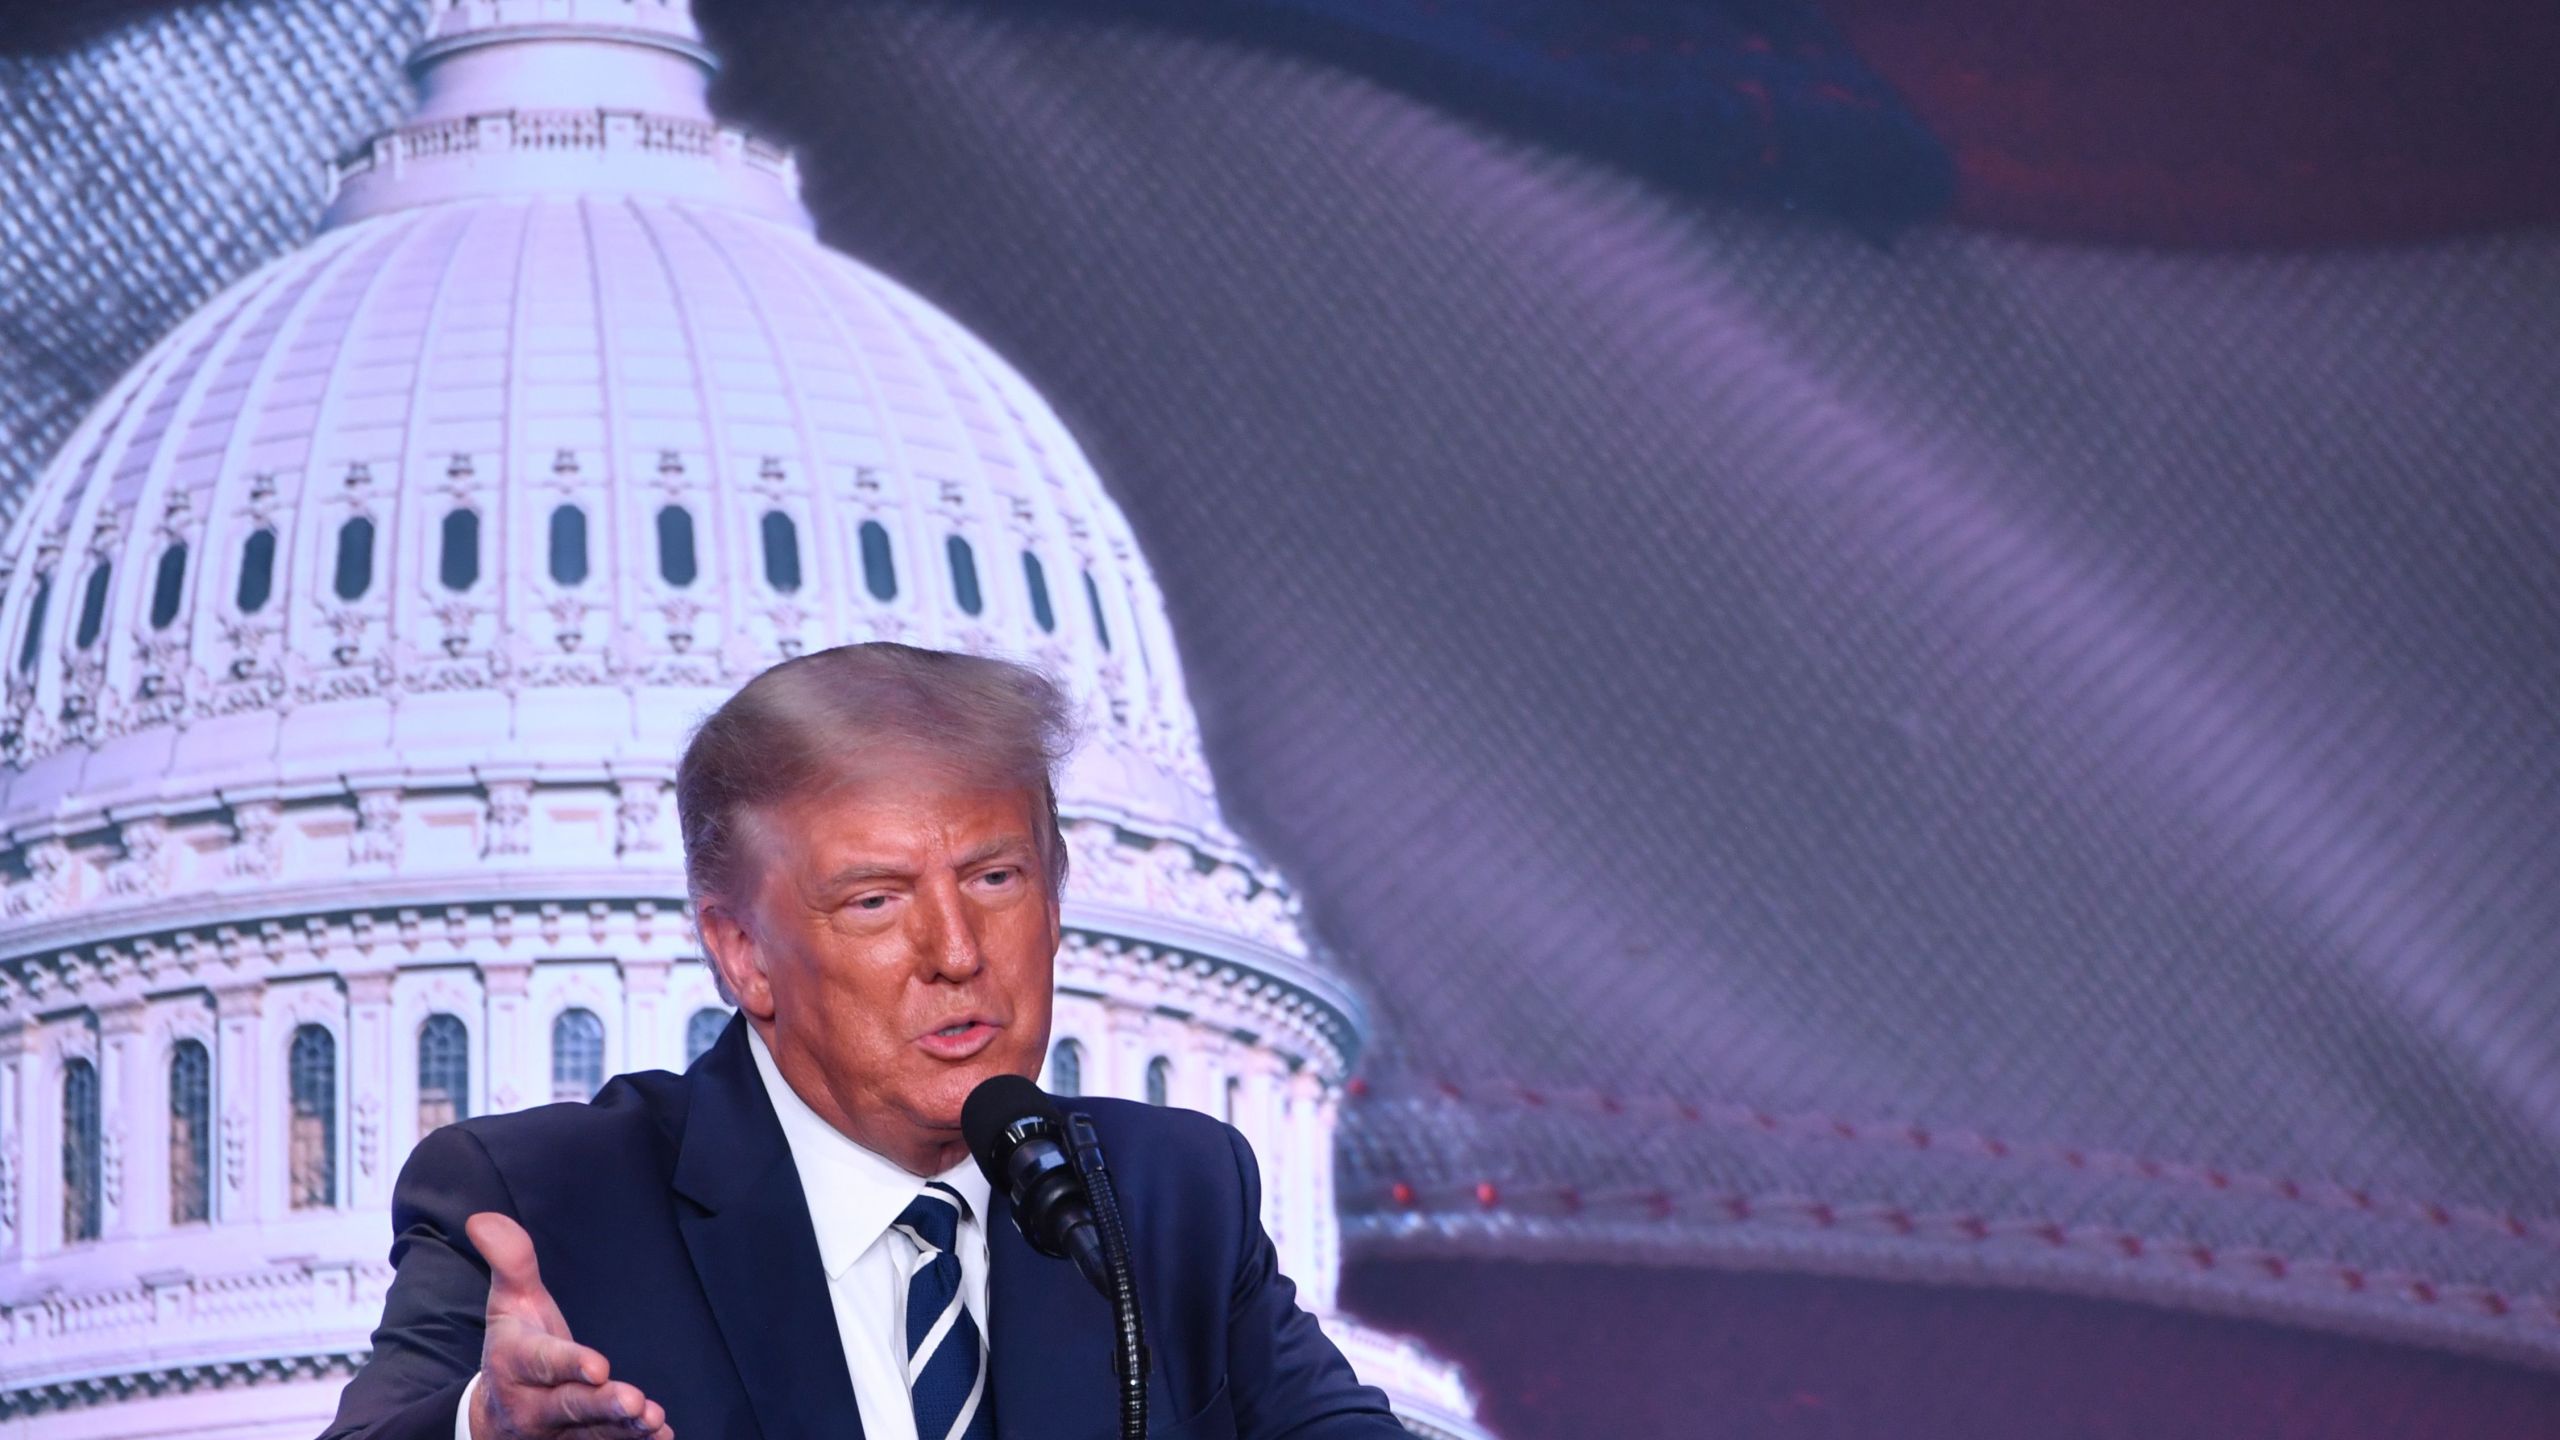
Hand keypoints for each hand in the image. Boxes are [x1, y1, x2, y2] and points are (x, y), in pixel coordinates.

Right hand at [465, 1212, 673, 1439]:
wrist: (496, 1415)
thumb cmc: (516, 1345)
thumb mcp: (509, 1303)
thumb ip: (510, 1262)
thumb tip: (483, 1218)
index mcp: (517, 1363)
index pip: (543, 1362)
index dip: (569, 1364)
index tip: (600, 1366)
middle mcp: (535, 1404)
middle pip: (569, 1406)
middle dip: (602, 1405)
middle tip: (635, 1401)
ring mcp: (559, 1430)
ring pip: (592, 1433)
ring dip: (624, 1429)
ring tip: (654, 1419)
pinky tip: (661, 1436)